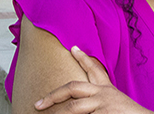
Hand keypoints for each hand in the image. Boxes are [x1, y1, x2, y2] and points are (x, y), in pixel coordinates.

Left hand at [35, 46, 150, 113]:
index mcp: (107, 89)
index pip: (95, 68)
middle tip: (38, 104)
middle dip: (53, 95)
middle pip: (73, 87)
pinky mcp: (103, 113)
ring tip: (43, 112)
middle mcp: (104, 93)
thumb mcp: (115, 104)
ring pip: (73, 106)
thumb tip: (81, 105)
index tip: (74, 47)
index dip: (83, 58)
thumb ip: (99, 101)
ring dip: (58, 113)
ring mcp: (102, 103)